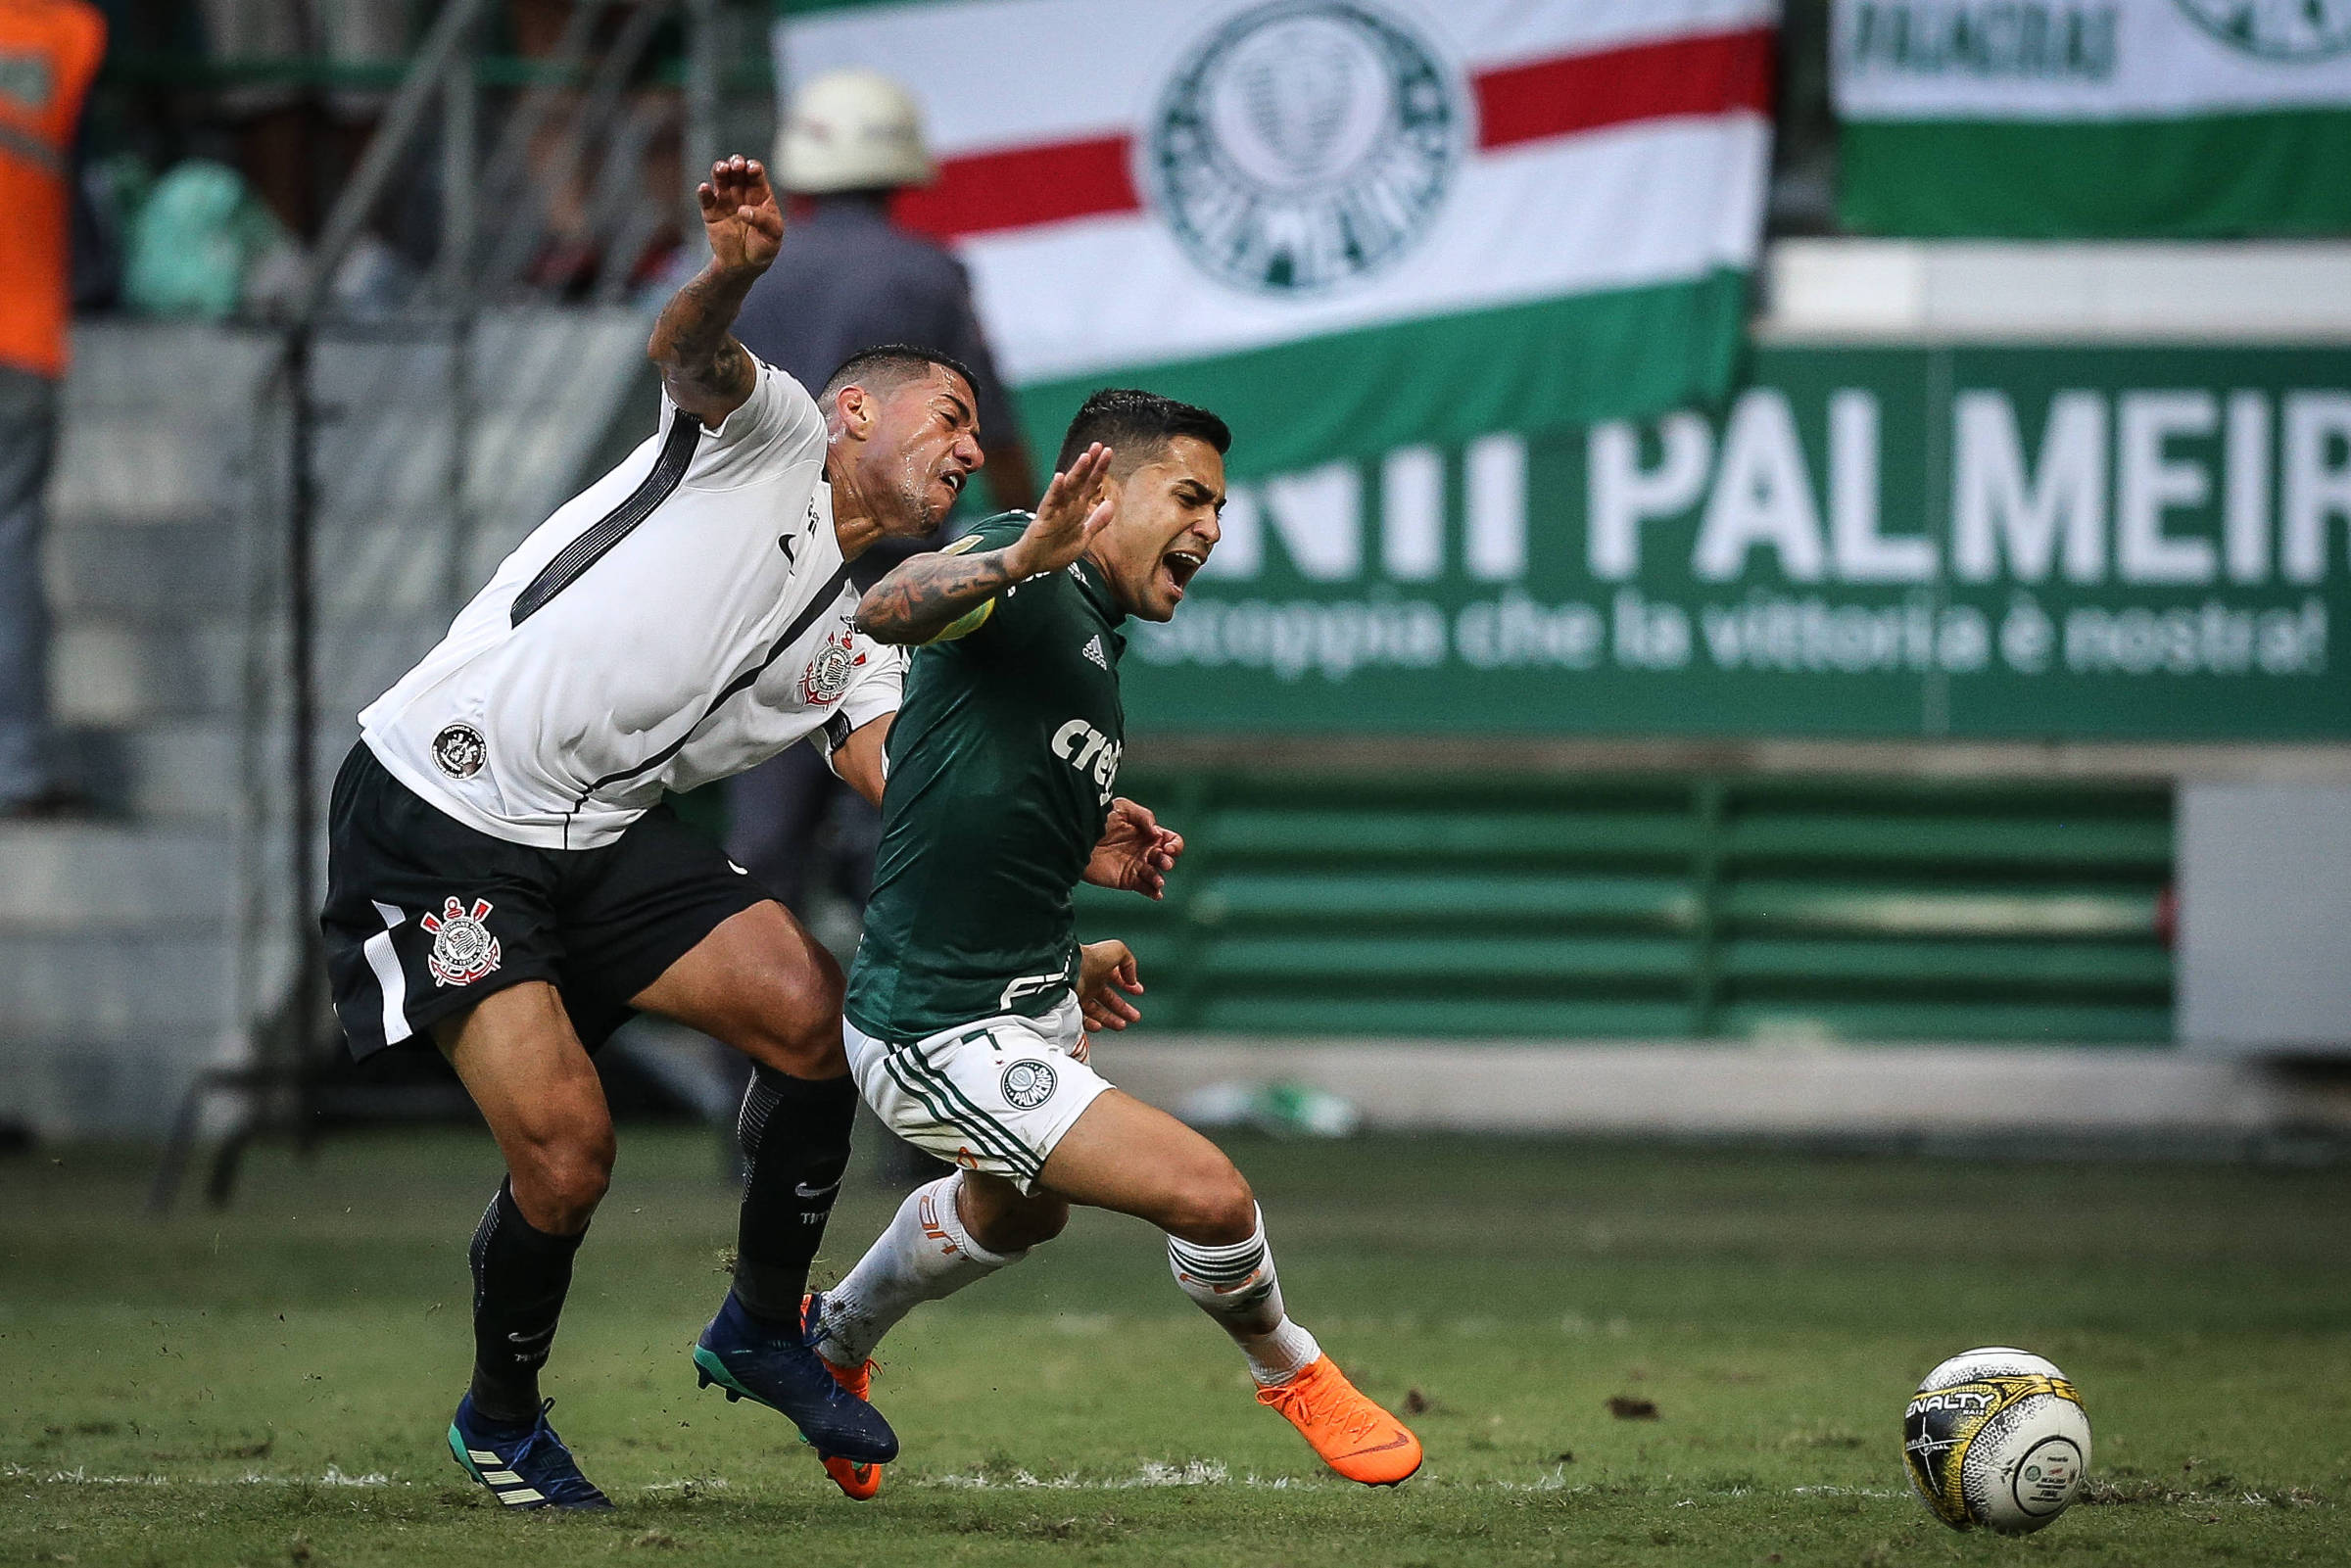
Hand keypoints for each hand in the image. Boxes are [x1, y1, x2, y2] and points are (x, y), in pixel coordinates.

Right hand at [697, 154, 783, 271]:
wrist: (744, 266)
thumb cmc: (764, 248)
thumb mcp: (773, 235)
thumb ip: (763, 220)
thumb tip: (742, 210)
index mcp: (760, 194)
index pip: (756, 174)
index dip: (753, 168)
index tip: (751, 169)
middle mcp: (742, 192)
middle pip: (737, 171)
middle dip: (736, 163)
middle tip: (736, 166)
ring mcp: (725, 200)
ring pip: (720, 178)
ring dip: (720, 169)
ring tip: (721, 169)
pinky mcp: (711, 211)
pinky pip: (706, 198)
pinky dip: (703, 191)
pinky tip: (705, 188)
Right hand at [1003, 443, 1114, 578]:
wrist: (1033, 565)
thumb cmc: (1055, 551)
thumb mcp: (1084, 537)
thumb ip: (1097, 521)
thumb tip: (1111, 504)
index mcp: (1077, 509)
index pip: (1091, 485)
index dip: (1099, 469)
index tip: (1108, 451)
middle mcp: (1067, 506)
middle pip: (1081, 481)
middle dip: (1090, 464)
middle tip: (1099, 446)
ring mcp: (1055, 511)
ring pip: (1067, 489)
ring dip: (1076, 473)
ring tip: (1085, 457)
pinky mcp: (1043, 520)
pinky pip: (1050, 503)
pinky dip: (1055, 491)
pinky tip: (1060, 478)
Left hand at [1077, 939, 1142, 1032]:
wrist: (1068, 970)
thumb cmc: (1089, 958)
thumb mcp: (1116, 951)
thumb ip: (1129, 962)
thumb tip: (1133, 979)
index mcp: (1099, 969)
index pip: (1116, 979)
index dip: (1128, 985)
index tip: (1138, 992)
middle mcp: (1089, 983)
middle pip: (1109, 1000)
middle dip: (1123, 1009)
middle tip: (1134, 1016)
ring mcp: (1080, 995)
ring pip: (1097, 1012)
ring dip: (1111, 1020)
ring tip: (1122, 1025)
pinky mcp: (1072, 1006)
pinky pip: (1082, 1019)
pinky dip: (1092, 1024)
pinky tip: (1100, 1026)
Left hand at [1084, 797, 1183, 899]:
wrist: (1076, 836)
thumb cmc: (1097, 817)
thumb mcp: (1122, 808)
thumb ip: (1144, 816)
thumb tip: (1157, 833)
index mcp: (1147, 833)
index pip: (1170, 840)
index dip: (1174, 844)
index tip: (1165, 845)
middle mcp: (1144, 850)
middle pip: (1167, 858)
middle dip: (1169, 860)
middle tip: (1163, 860)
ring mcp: (1136, 866)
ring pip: (1157, 875)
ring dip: (1160, 878)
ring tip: (1157, 880)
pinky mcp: (1126, 880)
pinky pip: (1145, 888)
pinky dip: (1154, 892)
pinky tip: (1157, 893)